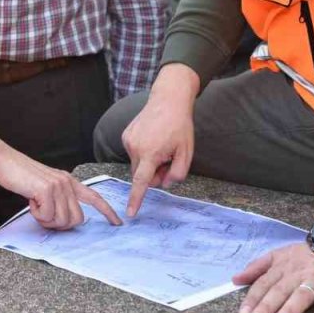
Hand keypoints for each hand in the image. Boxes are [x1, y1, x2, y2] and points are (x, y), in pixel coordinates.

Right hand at [0, 138, 122, 229]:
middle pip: (76, 219)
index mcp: (69, 181)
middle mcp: (67, 183)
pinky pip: (47, 217)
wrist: (4, 161)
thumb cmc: (22, 175)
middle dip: (60, 225)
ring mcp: (58, 186)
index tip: (117, 222)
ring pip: (62, 221)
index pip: (94, 197)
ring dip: (46, 220)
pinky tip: (31, 201)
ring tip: (36, 205)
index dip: (107, 211)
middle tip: (44, 216)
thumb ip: (58, 199)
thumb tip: (63, 220)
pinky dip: (37, 214)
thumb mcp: (45, 186)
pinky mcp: (47, 190)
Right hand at [123, 66, 197, 216]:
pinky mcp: (126, 135)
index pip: (141, 182)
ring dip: (149, 162)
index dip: (136, 199)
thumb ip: (177, 173)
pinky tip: (154, 138)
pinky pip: (134, 153)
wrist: (169, 99)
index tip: (130, 213)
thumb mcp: (186, 152)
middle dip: (154, 174)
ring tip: (162, 145)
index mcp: (150, 153)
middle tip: (169, 160)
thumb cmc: (180, 125)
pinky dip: (143, 152)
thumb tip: (164, 183)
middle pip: (141, 175)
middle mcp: (135, 147)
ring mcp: (128, 140)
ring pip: (137, 164)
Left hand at [233, 242, 313, 312]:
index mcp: (282, 266)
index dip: (253, 298)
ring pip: (302, 294)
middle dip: (266, 306)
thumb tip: (235, 279)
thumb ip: (257, 267)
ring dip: (289, 310)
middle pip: (280, 290)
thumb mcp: (279, 255)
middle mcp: (298, 272)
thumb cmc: (307, 256)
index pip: (264, 283)